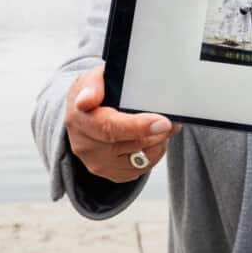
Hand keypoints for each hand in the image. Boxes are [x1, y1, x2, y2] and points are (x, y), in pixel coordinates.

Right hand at [64, 66, 180, 182]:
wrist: (81, 116)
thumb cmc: (92, 93)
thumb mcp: (90, 79)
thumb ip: (92, 85)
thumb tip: (87, 99)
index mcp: (80, 120)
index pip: (110, 128)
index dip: (138, 126)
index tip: (163, 122)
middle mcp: (85, 146)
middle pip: (132, 145)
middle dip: (158, 133)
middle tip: (171, 120)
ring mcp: (97, 163)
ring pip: (140, 159)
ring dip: (158, 143)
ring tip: (163, 127)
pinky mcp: (109, 174)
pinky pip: (140, 170)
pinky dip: (153, 155)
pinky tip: (154, 139)